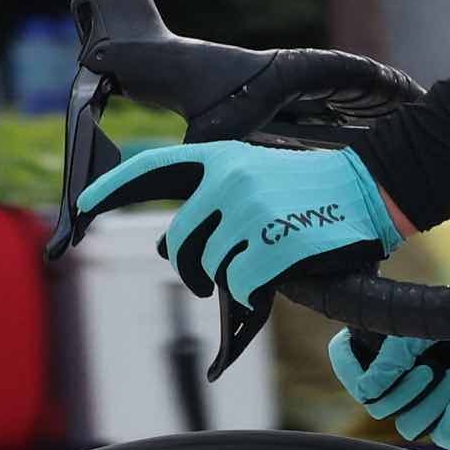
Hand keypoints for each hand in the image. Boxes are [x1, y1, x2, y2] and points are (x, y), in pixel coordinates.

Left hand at [73, 135, 406, 316]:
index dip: (111, 188)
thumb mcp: (255, 175)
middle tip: (201, 282)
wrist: (368, 188)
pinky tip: (270, 279)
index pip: (151, 169)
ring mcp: (249, 210)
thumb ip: (214, 198)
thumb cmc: (309, 190)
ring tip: (258, 264)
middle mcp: (227, 179)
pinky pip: (241, 284)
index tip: (81, 206)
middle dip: (189, 270)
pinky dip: (252, 290)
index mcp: (220, 158)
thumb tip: (172, 244)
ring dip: (231, 277)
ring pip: (211, 267)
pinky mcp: (272, 242)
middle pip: (181, 242)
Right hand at [333, 265, 449, 449]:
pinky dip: (446, 426)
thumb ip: (422, 327)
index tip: (378, 370)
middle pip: (374, 398)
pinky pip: (442, 438)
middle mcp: (422, 365)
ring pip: (405, 423)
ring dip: (423, 406)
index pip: (350, 353)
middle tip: (429, 371)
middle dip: (394, 389)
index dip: (351, 365)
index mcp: (411, 336)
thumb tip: (387, 359)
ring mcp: (446, 393)